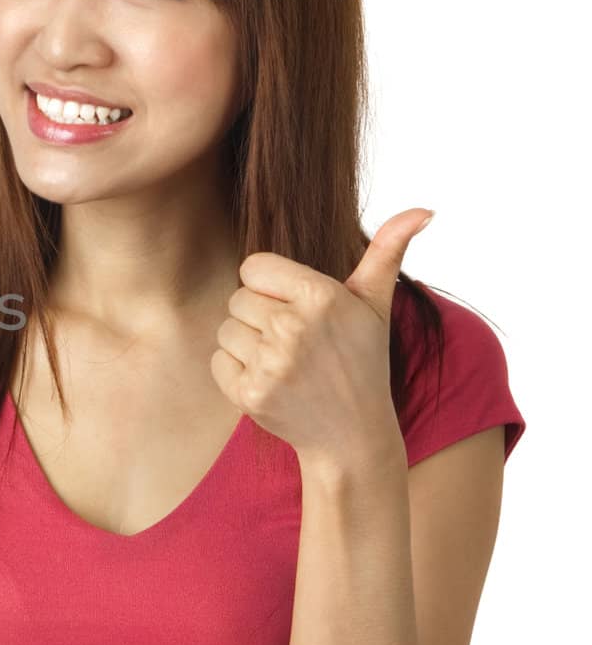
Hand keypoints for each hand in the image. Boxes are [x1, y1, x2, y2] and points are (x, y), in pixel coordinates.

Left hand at [209, 208, 434, 462]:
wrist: (352, 435)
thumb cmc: (361, 360)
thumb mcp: (375, 305)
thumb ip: (387, 251)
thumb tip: (424, 209)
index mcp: (320, 296)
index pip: (253, 267)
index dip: (270, 286)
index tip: (296, 308)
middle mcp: (293, 328)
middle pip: (238, 298)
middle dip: (260, 316)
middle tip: (294, 341)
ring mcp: (270, 364)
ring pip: (227, 330)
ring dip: (247, 345)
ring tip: (285, 362)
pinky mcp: (249, 394)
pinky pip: (218, 362)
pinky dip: (236, 373)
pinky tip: (271, 382)